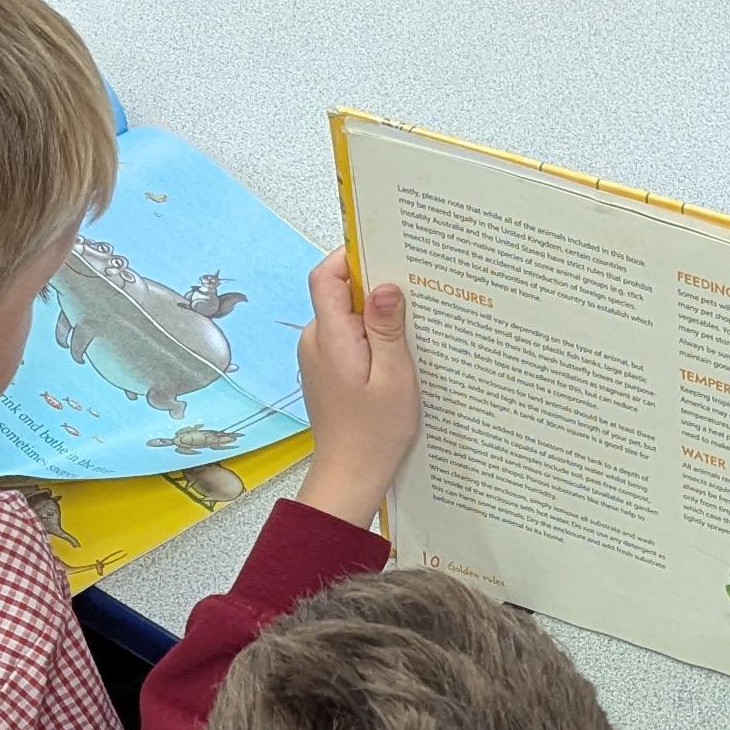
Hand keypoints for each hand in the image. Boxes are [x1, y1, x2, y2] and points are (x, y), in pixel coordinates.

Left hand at [295, 253, 418, 527]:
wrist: (350, 476)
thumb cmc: (374, 435)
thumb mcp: (394, 378)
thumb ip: (387, 329)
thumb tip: (385, 286)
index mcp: (330, 338)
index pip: (326, 275)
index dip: (352, 257)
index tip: (385, 253)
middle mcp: (316, 341)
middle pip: (339, 292)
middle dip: (374, 289)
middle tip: (413, 296)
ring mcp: (318, 355)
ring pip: (346, 316)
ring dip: (375, 317)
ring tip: (410, 332)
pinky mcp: (326, 369)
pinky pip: (347, 338)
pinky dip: (370, 338)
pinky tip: (395, 356)